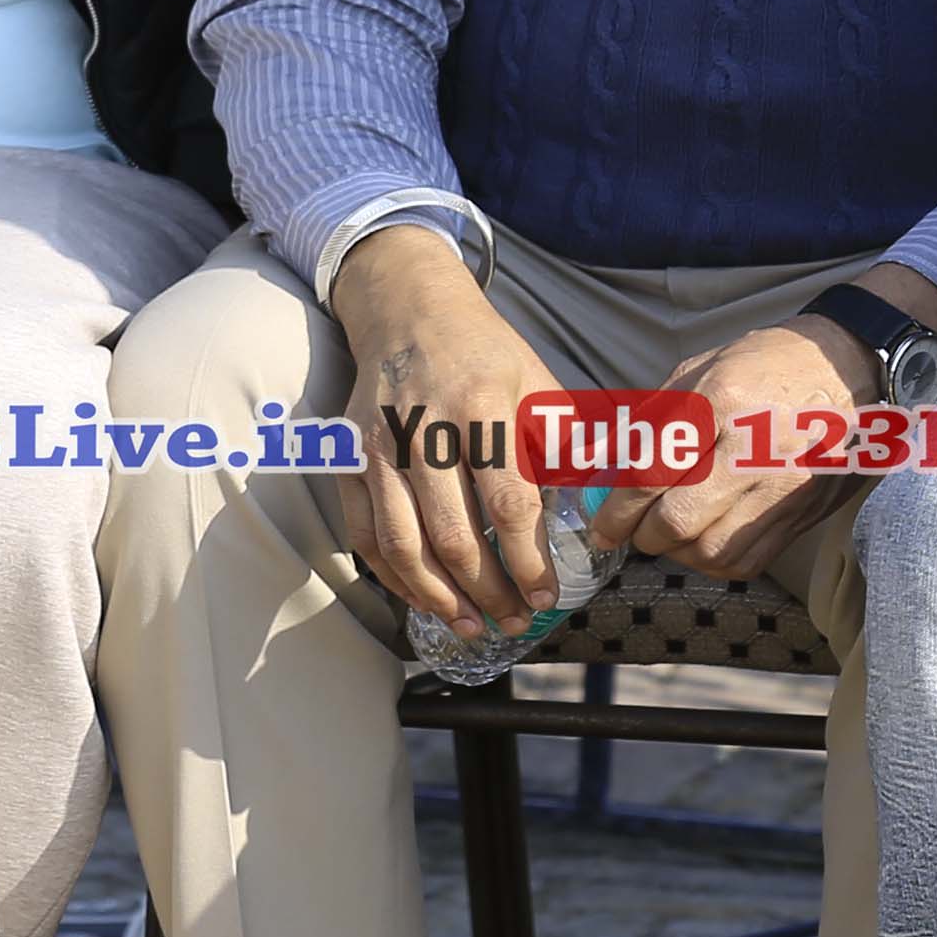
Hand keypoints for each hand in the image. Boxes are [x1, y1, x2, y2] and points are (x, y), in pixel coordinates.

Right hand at [332, 223, 559, 631]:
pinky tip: (425, 600)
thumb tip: (590, 514)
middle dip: (488, 592)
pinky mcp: (347, 459)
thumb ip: (561, 447)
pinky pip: (365, 535)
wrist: (408, 309)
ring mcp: (377, 446)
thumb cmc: (484, 353)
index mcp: (481, 406)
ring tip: (472, 627)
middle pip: (453, 535)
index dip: (528, 560)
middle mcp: (422, 428)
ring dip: (440, 598)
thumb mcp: (537, 383)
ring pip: (403, 545)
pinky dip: (393, 578)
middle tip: (515, 622)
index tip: (548, 596)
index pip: (508, 503)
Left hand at [586, 307, 882, 581]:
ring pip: (710, 549)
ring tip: (670, 535)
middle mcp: (753, 446)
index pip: (651, 472)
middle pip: (677, 520)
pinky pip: (747, 560)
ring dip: (678, 552)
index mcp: (720, 400)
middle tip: (634, 531)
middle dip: (643, 535)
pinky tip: (706, 541)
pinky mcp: (803, 510)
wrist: (847, 367)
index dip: (616, 510)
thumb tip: (601, 464)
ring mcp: (783, 484)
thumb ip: (648, 418)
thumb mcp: (701, 369)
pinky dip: (715, 561)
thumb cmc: (765, 364)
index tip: (602, 528)